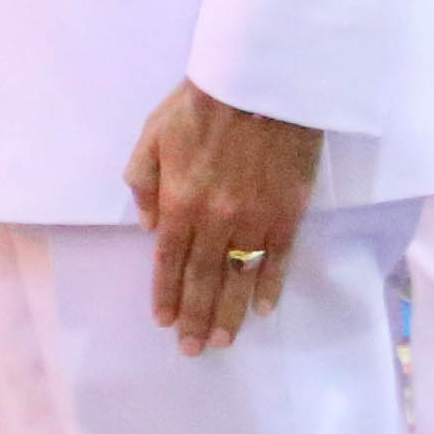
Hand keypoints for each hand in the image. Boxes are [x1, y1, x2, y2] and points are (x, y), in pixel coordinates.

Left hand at [125, 81, 325, 354]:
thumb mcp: (152, 136)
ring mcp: (255, 219)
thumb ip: (144, 183)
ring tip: (223, 341)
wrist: (263, 84)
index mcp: (179, 202)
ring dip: (230, 313)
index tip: (164, 322)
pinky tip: (262, 308)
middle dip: (196, 317)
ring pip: (239, 277)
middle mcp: (215, 220)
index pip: (169, 260)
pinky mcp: (289, 213)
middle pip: (203, 279)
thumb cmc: (201, 105)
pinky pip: (278, 259)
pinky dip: (270, 286)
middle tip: (194, 350)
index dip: (167, 293)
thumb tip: (150, 228)